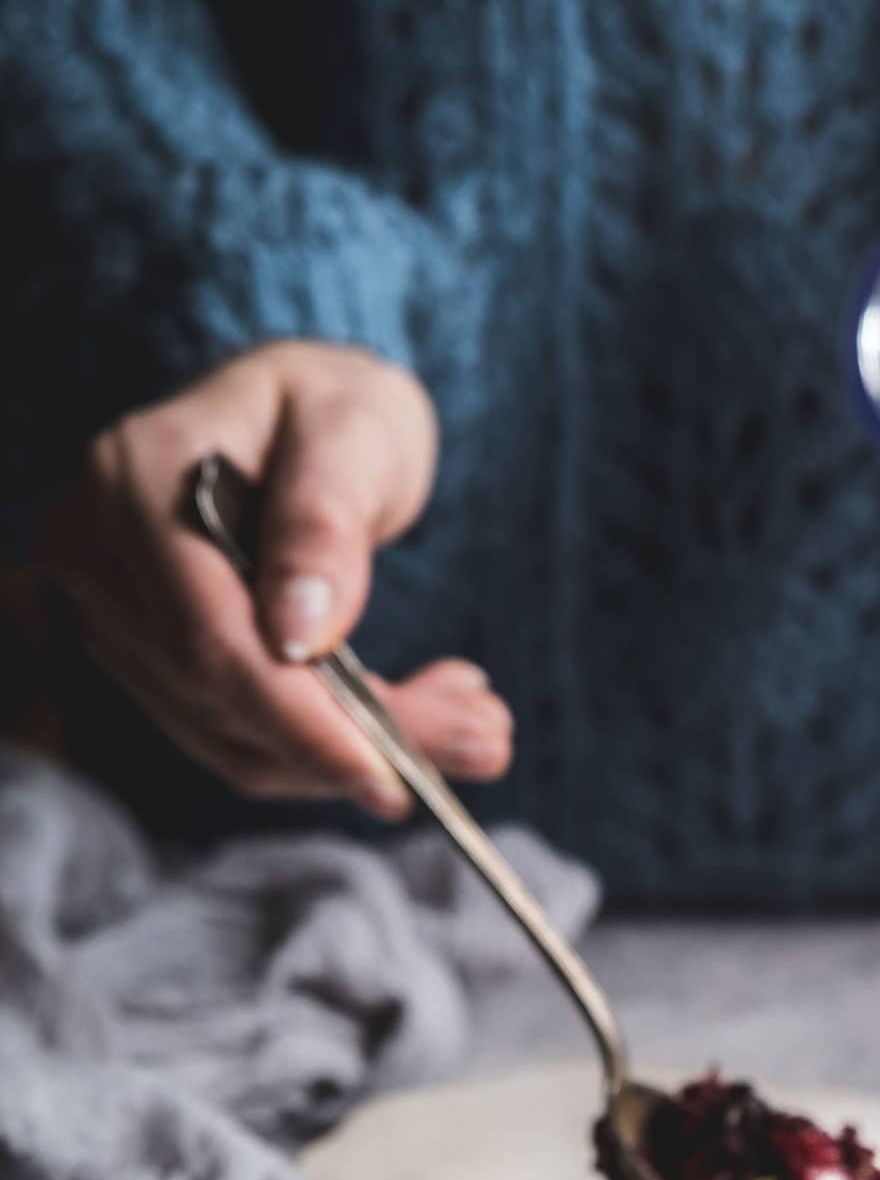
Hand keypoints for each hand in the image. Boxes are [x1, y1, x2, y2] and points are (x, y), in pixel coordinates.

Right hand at [37, 340, 513, 816]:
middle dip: (352, 742)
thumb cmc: (334, 407)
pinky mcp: (141, 655)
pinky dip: (325, 745)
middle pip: (217, 697)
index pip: (208, 637)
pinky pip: (232, 733)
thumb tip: (300, 635)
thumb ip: (326, 520)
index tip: (393, 772)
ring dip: (351, 752)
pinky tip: (408, 716)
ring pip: (227, 735)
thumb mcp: (355, 428)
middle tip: (486, 738)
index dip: (299, 720)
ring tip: (469, 722)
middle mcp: (93, 549)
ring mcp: (106, 609)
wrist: (301, 413)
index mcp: (133, 478)